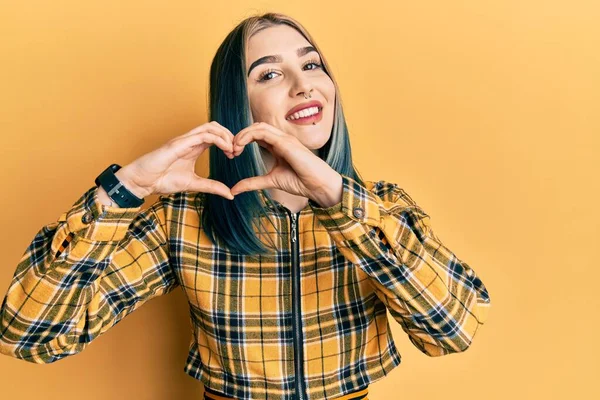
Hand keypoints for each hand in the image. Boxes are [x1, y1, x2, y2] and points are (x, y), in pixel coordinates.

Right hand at [119, 121, 235, 199]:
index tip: (235, 155)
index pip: (215, 135)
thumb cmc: (162, 180)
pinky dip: (218, 140)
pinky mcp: (179, 144)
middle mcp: (190, 140)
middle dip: (230, 136)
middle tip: (236, 151)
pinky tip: (226, 149)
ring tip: (232, 150)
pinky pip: (202, 135)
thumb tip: (230, 194)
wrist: (142, 182)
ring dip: (226, 136)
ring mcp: (184, 140)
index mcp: (194, 147)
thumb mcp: (194, 184)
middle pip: (215, 126)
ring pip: (210, 127)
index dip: (228, 142)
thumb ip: (212, 187)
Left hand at [228, 122, 341, 204]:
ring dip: (242, 134)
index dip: (242, 141)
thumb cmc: (300, 182)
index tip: (232, 153)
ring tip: (233, 147)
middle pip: (255, 128)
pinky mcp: (285, 142)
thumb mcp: (270, 181)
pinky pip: (263, 132)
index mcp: (278, 146)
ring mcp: (284, 138)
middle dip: (240, 136)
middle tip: (230, 150)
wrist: (318, 185)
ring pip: (258, 126)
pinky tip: (240, 145)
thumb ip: (252, 183)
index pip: (257, 135)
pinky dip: (248, 136)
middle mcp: (281, 139)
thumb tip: (234, 190)